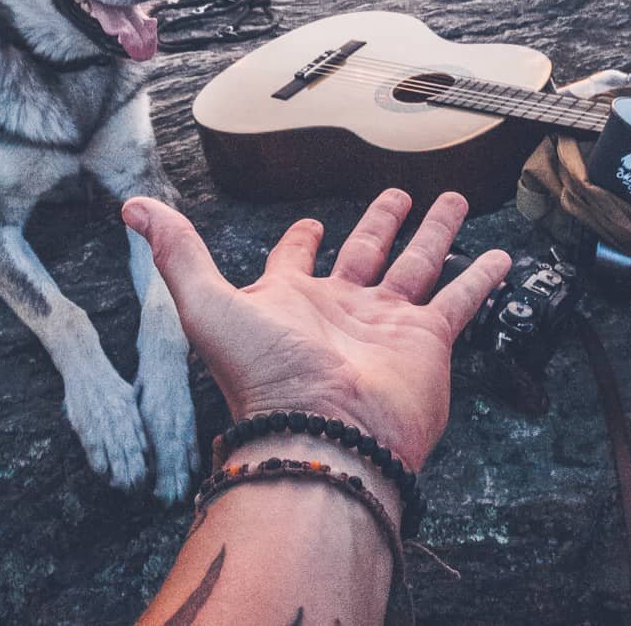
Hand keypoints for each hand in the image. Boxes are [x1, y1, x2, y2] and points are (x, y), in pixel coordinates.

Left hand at [121, 189, 509, 471]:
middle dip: (380, 222)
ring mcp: (387, 326)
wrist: (324, 437)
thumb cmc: (264, 378)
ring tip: (452, 201)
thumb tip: (133, 207)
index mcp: (292, 300)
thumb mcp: (207, 304)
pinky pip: (459, 301)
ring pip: (417, 265)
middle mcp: (342, 310)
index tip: (310, 222)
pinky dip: (479, 278)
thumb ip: (178, 252)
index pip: (297, 259)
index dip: (301, 239)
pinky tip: (497, 256)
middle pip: (367, 252)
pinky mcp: (427, 343)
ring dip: (435, 233)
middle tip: (396, 192)